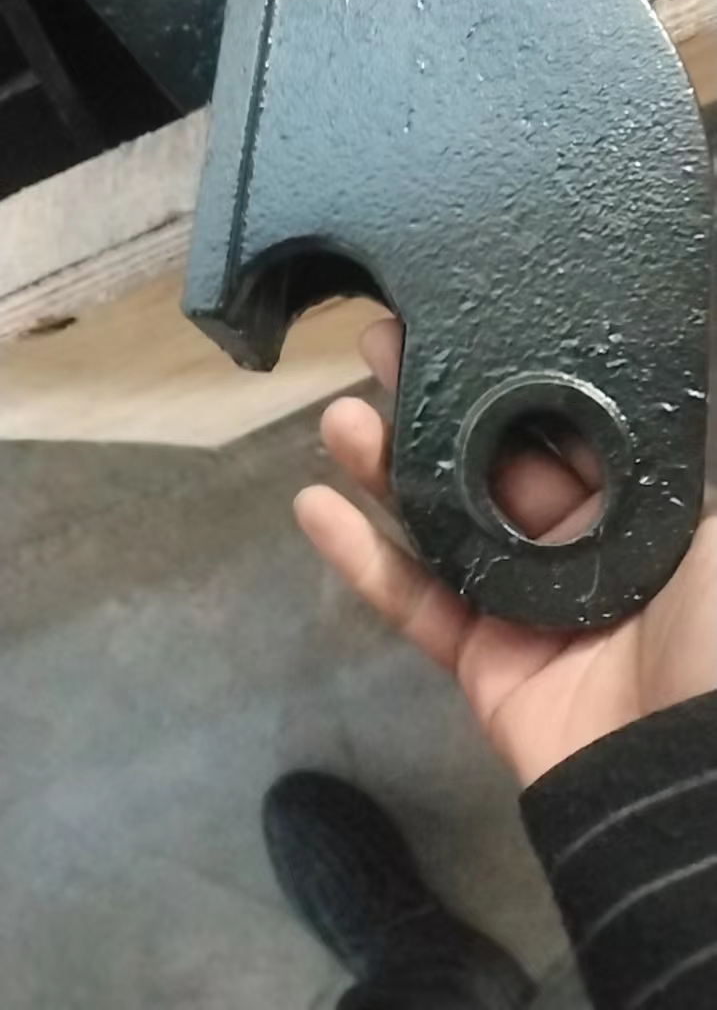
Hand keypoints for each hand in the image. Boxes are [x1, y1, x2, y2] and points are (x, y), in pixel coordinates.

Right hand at [295, 317, 716, 787]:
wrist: (690, 774)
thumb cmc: (713, 637)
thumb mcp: (712, 532)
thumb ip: (667, 460)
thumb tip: (681, 369)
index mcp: (637, 514)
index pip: (559, 429)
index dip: (506, 376)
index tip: (458, 326)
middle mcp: (577, 550)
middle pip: (488, 465)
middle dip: (434, 404)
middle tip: (381, 343)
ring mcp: (523, 605)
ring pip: (441, 522)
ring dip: (386, 468)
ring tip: (338, 416)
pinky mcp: (480, 661)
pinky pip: (414, 599)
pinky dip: (361, 557)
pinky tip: (315, 506)